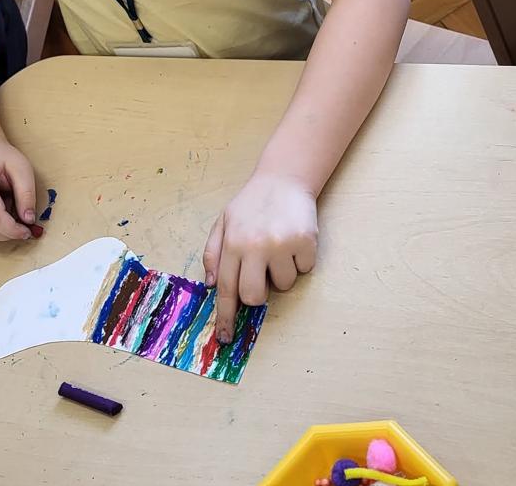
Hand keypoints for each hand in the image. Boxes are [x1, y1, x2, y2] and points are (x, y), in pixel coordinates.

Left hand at [202, 172, 317, 339]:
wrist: (283, 178)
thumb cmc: (251, 204)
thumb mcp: (223, 223)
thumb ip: (213, 253)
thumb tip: (210, 285)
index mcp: (232, 243)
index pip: (226, 288)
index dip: (226, 316)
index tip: (225, 338)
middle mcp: (255, 245)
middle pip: (255, 296)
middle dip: (259, 294)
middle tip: (262, 274)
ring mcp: (281, 244)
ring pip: (284, 284)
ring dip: (283, 271)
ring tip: (279, 246)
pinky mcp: (305, 241)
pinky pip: (305, 269)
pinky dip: (301, 259)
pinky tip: (295, 239)